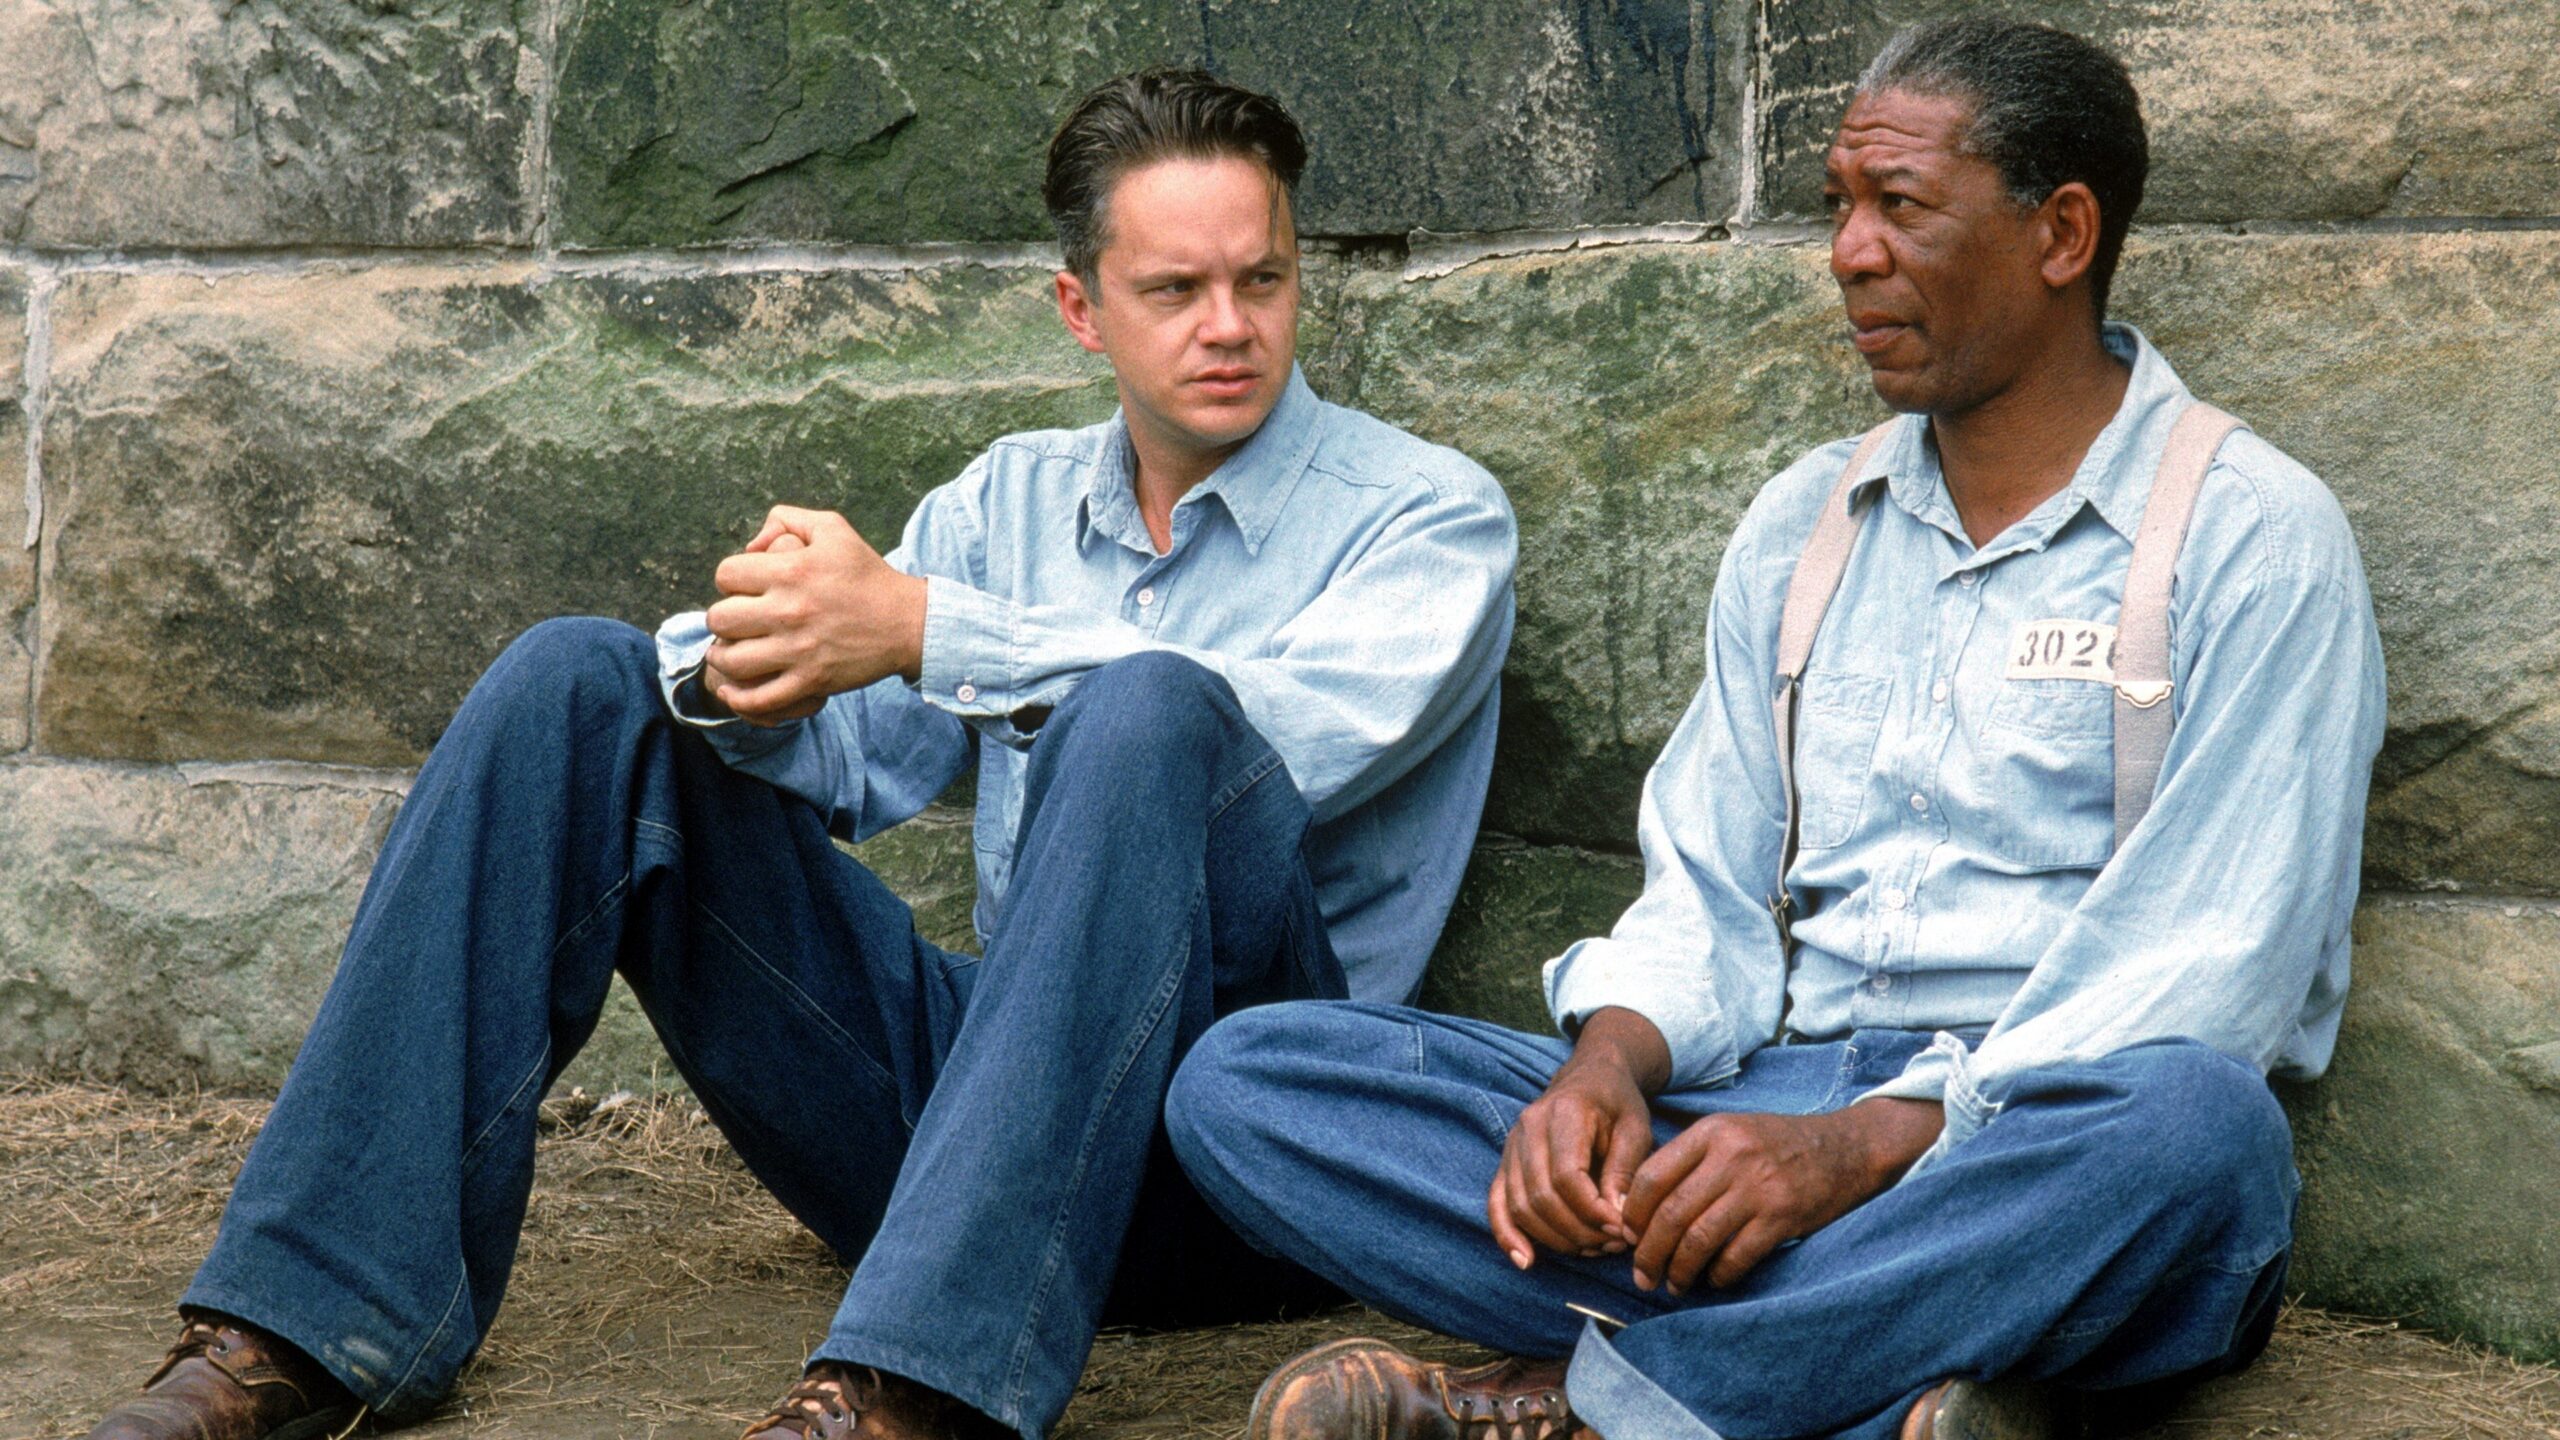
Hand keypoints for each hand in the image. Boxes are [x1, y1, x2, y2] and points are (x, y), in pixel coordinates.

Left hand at [701, 507, 927, 724]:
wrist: (908, 622)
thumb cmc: (867, 574)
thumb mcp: (833, 528)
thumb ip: (786, 519)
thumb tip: (752, 545)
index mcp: (792, 570)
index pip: (726, 575)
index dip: (730, 580)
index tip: (744, 588)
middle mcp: (790, 610)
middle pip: (721, 618)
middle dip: (723, 619)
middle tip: (737, 622)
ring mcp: (799, 650)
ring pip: (732, 660)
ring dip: (724, 657)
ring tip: (731, 652)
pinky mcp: (811, 680)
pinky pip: (759, 698)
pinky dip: (739, 698)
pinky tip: (734, 690)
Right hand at [1487, 1009, 1670, 1269]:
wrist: (1590, 1075)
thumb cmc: (1617, 1103)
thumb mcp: (1636, 1129)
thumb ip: (1625, 1172)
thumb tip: (1617, 1220)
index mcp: (1563, 1113)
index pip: (1567, 1176)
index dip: (1592, 1212)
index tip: (1621, 1230)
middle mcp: (1528, 1127)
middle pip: (1541, 1196)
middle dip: (1577, 1231)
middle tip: (1611, 1244)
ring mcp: (1511, 1144)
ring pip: (1520, 1206)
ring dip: (1554, 1238)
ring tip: (1590, 1248)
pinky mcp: (1505, 1161)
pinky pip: (1496, 1203)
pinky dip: (1507, 1235)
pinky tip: (1525, 1260)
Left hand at [1621, 1097, 1941, 1295]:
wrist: (1846, 1148)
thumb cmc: (1778, 1145)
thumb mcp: (1730, 1133)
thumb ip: (1690, 1160)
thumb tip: (1641, 1209)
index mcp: (1710, 1132)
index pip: (1651, 1177)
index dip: (1633, 1215)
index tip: (1628, 1239)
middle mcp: (1731, 1157)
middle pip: (1670, 1215)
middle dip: (1649, 1254)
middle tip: (1642, 1276)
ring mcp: (1758, 1187)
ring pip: (1698, 1240)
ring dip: (1679, 1271)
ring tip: (1674, 1285)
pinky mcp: (1782, 1216)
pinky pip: (1736, 1256)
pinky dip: (1720, 1275)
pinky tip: (1715, 1280)